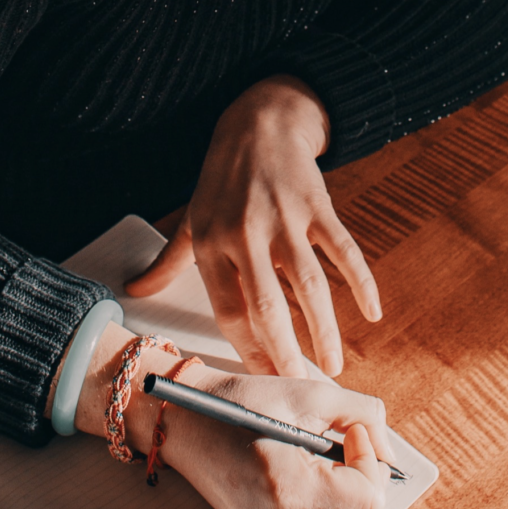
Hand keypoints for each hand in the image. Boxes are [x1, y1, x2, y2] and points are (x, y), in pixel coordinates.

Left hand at [126, 75, 381, 378]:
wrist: (260, 121)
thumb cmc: (221, 179)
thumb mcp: (191, 218)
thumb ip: (167, 261)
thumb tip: (134, 293)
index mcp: (212, 244)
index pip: (229, 310)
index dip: (247, 350)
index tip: (262, 382)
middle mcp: (246, 234)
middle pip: (268, 306)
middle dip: (285, 353)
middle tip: (299, 387)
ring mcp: (285, 219)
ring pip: (309, 285)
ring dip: (324, 330)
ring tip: (334, 366)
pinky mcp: (318, 205)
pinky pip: (343, 250)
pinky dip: (361, 282)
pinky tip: (372, 313)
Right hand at [167, 366, 394, 508]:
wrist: (185, 420)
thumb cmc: (243, 402)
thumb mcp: (308, 393)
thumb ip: (364, 415)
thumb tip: (389, 454)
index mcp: (286, 488)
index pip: (367, 503)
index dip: (371, 464)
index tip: (353, 434)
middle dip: (369, 501)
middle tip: (351, 462)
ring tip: (333, 473)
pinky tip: (314, 482)